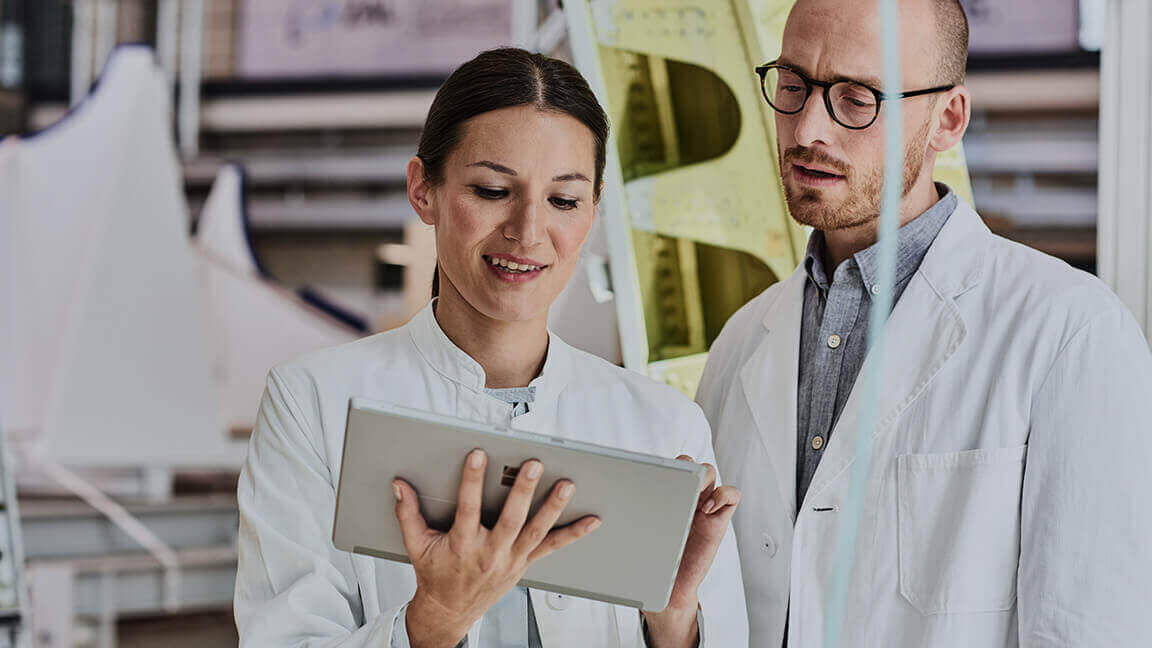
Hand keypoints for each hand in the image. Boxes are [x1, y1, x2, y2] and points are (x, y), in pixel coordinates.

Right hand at [392, 449, 600, 647]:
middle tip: (534, 464)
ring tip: (567, 484)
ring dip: (553, 507)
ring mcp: (511, 559)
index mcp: (462, 545)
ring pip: (536, 531)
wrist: (449, 611)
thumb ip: (407, 513)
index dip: (471, 481)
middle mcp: (490, 552)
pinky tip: (591, 520)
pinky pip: (552, 547)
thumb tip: (399, 485)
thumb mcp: (416, 545)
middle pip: (510, 519)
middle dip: (523, 492)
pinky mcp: (524, 563)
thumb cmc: (435, 574)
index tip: (477, 455)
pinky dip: (573, 534)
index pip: (467, 508)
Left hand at [642, 456, 740, 647]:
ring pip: (708, 472)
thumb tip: (593, 509)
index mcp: (664, 496)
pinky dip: (723, 495)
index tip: (650, 474)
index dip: (662, 463)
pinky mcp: (719, 520)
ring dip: (702, 476)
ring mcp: (703, 506)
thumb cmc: (651, 561)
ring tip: (692, 493)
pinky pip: (732, 495)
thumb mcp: (635, 534)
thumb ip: (624, 517)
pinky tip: (706, 510)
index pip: (665, 467)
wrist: (669, 590)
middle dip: (683, 466)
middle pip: (689, 463)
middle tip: (674, 480)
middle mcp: (684, 497)